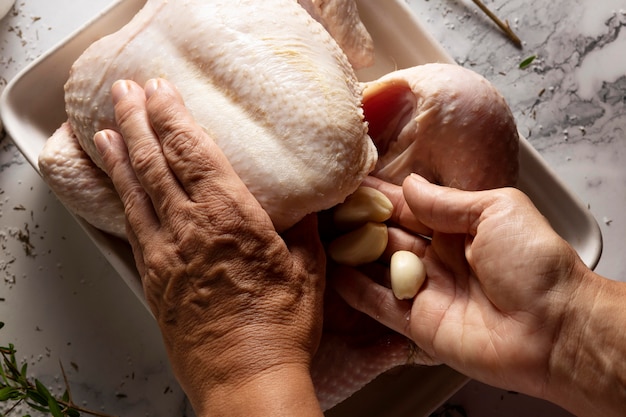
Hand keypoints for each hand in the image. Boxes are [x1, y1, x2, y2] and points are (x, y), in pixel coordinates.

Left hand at [93, 78, 324, 415]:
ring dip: (120, 151)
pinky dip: (118, 196)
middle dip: (138, 119)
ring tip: (108, 124)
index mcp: (230, 217)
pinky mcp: (153, 278)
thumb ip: (302, 228)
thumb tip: (304, 201)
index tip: (160, 88)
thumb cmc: (279, 328)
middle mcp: (190, 228)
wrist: (245, 379)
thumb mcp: (307, 269)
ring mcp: (166, 253)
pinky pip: (131, 226)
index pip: (192, 151)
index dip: (173, 115)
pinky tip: (114, 183)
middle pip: (154, 161)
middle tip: (126, 91)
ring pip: (134, 190)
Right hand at [332, 174, 589, 398]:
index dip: (380, 194)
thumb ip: (448, 200)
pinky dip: (356, 291)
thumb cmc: (536, 264)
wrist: (552, 328)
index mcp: (459, 226)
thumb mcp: (497, 210)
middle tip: (326, 206)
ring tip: (321, 235)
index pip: (410, 204)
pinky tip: (334, 275)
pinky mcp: (418, 322)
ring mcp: (427, 289)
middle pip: (388, 234)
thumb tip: (410, 185)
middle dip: (359, 220)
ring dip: (352, 252)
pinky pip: (380, 304)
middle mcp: (439, 256)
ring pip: (378, 266)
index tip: (351, 181)